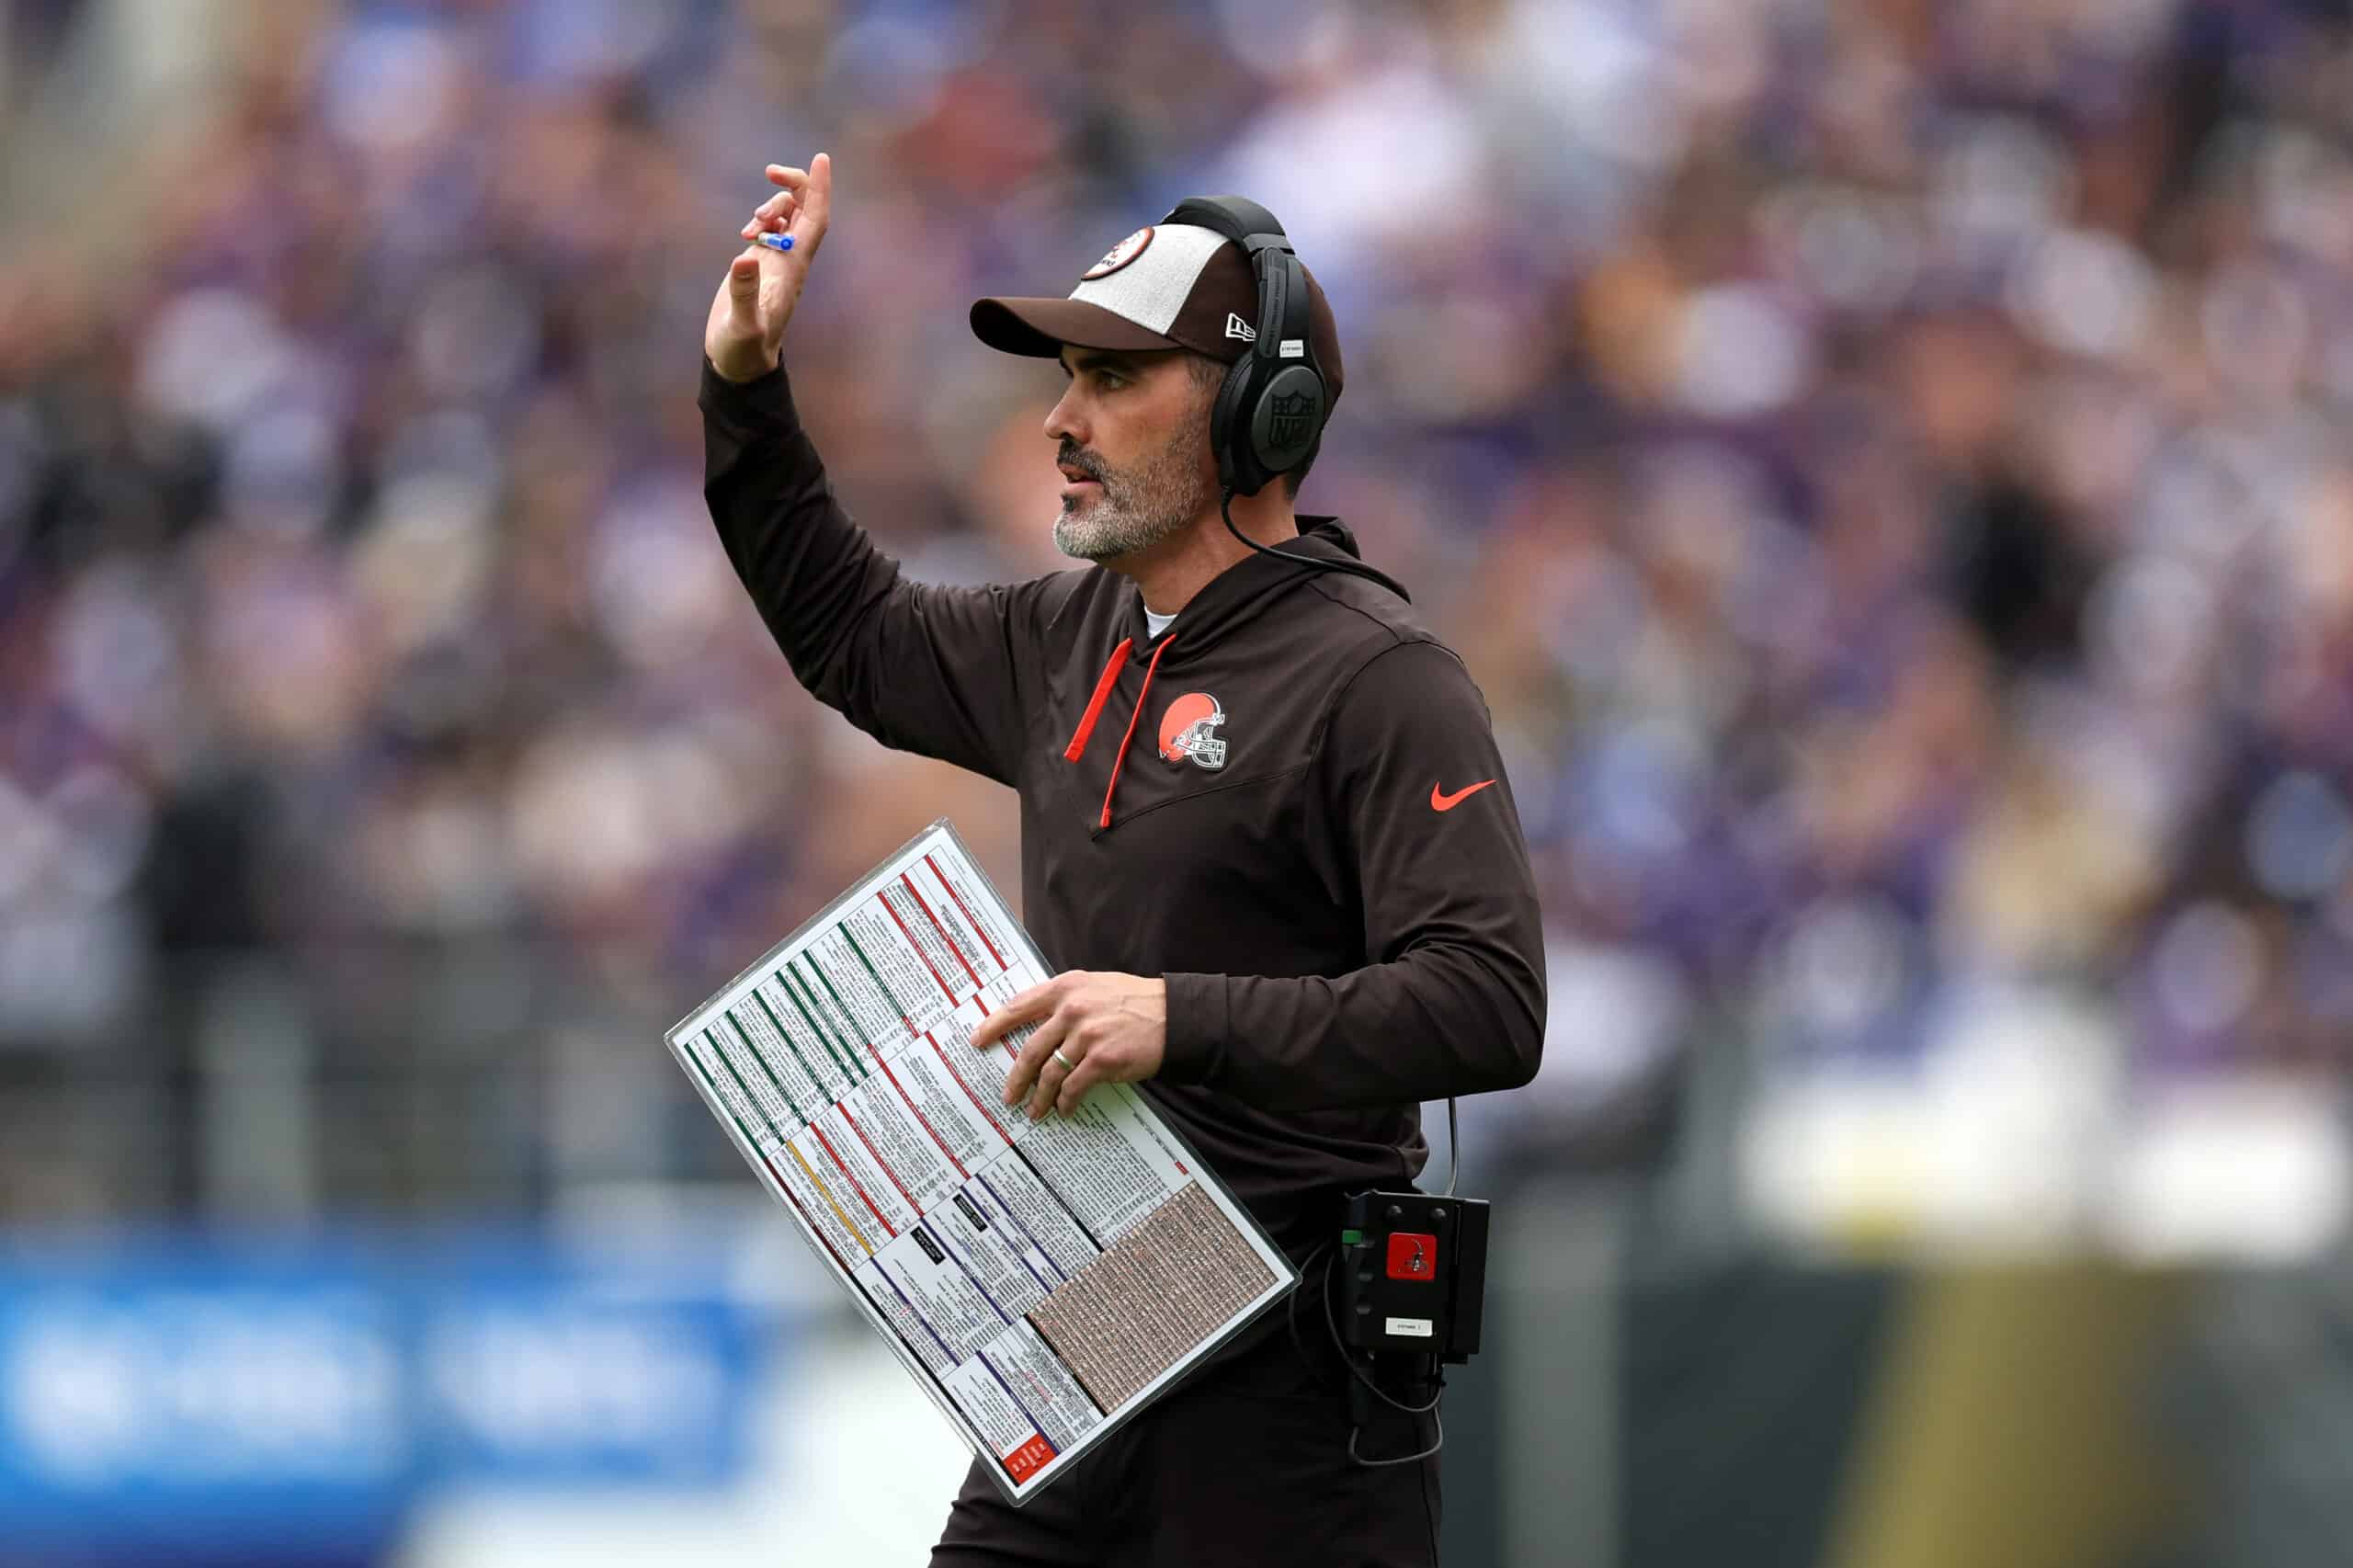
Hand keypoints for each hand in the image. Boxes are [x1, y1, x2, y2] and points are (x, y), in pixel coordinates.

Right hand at [703, 153, 833, 382]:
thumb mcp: (743, 322)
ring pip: (787, 217)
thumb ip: (743, 292)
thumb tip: (744, 258)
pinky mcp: (761, 266)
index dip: (820, 190)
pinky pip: (771, 230)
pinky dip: (761, 220)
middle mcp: (791, 261)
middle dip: (794, 185)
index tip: (821, 158)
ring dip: (772, 205)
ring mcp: (777, 262)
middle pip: (804, 211)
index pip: (815, 221)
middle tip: (770, 171)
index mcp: (793, 269)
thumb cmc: (744, 348)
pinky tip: (747, 231)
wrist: (740, 363)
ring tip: (752, 223)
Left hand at [973, 971, 1165, 1119]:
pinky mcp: (1103, 1060)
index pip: (1019, 1005)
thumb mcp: (1096, 987)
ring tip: (1034, 1111)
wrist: (1174, 1017)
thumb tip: (1037, 1026)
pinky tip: (1065, 1110)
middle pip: (1030, 1049)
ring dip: (1039, 1097)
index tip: (977, 1040)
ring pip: (1050, 1073)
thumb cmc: (1135, 1002)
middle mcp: (1072, 1009)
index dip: (994, 1024)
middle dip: (1016, 1078)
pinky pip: (1073, 1087)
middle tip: (1008, 1095)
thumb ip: (1066, 1000)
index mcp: (1067, 987)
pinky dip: (1066, 1102)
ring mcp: (1087, 1035)